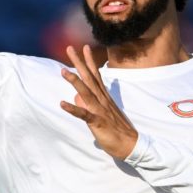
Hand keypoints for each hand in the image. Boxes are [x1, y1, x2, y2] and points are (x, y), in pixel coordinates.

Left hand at [60, 45, 137, 159]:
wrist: (130, 144)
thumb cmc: (116, 129)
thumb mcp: (101, 113)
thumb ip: (88, 104)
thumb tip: (75, 98)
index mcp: (104, 96)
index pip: (95, 75)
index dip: (89, 61)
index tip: (84, 47)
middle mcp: (102, 100)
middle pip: (89, 78)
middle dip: (79, 63)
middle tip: (69, 48)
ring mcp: (100, 110)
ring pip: (86, 92)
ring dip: (74, 81)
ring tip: (63, 71)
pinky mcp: (98, 122)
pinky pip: (84, 114)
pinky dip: (73, 109)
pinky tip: (62, 104)